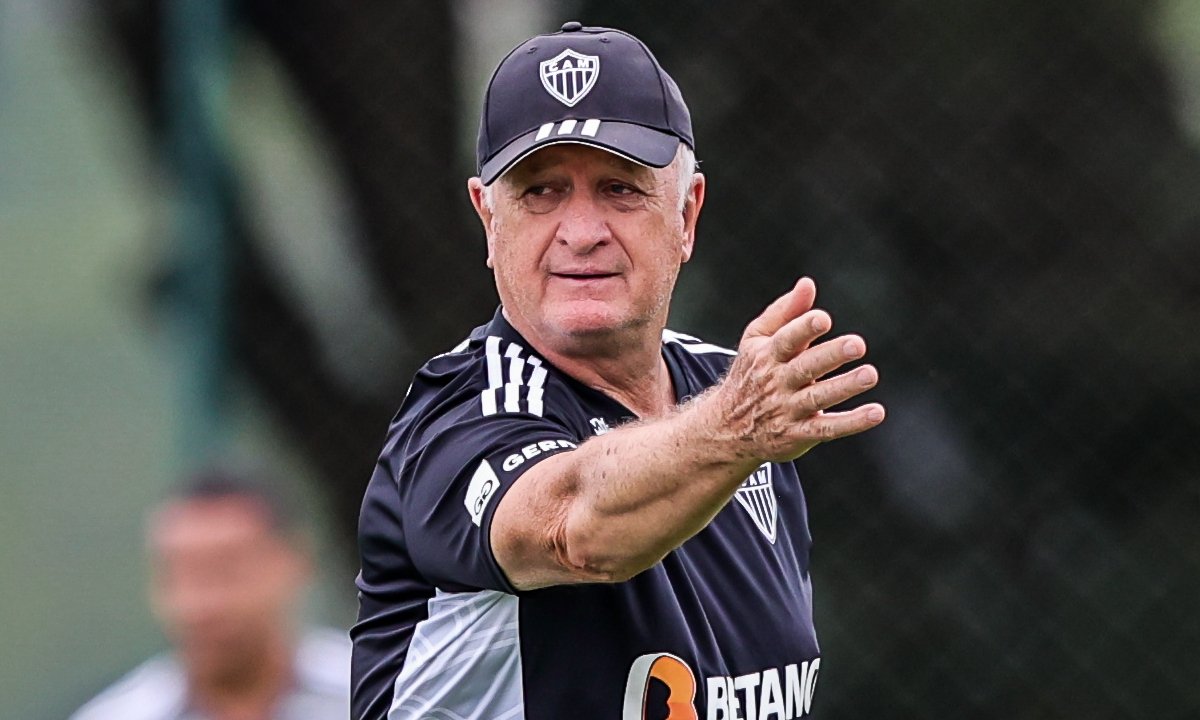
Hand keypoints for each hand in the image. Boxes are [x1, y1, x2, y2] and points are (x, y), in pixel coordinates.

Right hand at [714, 277, 884, 461]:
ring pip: (818, 398)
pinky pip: (826, 429)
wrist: (726, 428)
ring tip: (870, 375)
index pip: (785, 340)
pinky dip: (851, 423)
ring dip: (844, 386)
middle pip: (805, 367)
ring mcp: (787, 410)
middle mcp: (776, 382)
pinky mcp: (798, 434)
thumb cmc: (751, 373)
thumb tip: (808, 284)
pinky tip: (875, 412)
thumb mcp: (757, 340)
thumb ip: (785, 312)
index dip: (803, 329)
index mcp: (766, 355)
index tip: (823, 319)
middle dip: (830, 356)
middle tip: (857, 344)